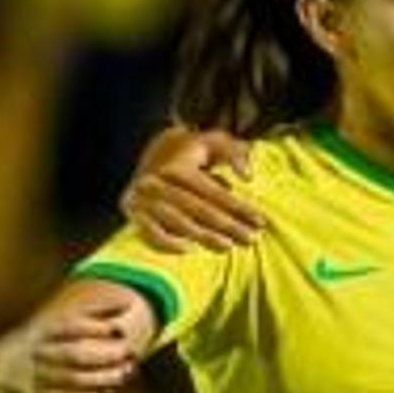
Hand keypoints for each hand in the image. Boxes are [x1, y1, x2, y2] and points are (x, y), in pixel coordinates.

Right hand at [0, 304, 140, 392]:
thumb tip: (126, 301)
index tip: (117, 329)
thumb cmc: (46, 338)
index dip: (94, 328)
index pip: (69, 326)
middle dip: (103, 356)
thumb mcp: (61, 322)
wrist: (3, 365)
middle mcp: (37, 351)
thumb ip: (91, 312)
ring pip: (72, 378)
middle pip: (73, 354)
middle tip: (128, 353)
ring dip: (101, 378)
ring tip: (123, 374)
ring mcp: (35, 374)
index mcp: (43, 329)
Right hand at [118, 124, 261, 248]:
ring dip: (204, 237)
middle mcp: (158, 181)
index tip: (261, 221)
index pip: (213, 191)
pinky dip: (167, 243)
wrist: (154, 152)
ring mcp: (143, 197)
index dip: (238, 207)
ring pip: (177, 221)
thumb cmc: (192, 151)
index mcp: (178, 165)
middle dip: (228, 226)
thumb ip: (234, 152)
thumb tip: (247, 177)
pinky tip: (188, 250)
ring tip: (229, 247)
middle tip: (251, 239)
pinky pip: (149, 232)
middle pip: (198, 209)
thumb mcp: (214, 142)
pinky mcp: (132, 210)